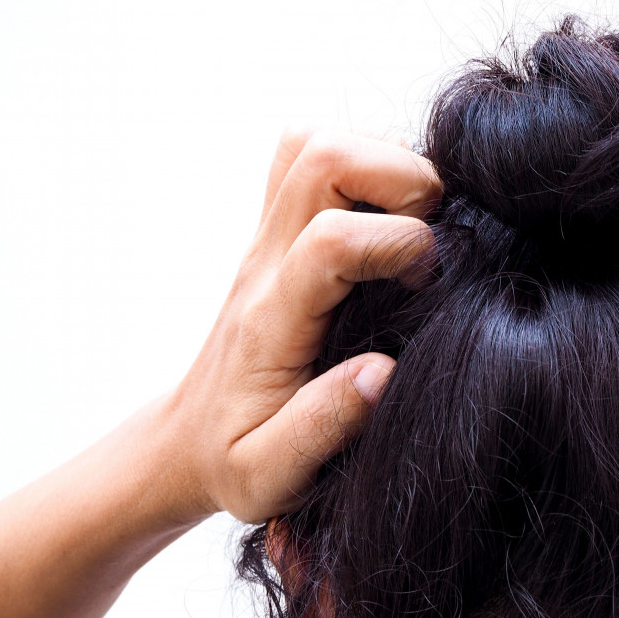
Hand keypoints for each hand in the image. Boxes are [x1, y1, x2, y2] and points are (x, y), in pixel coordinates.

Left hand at [161, 129, 439, 522]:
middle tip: (433, 235)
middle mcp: (267, 261)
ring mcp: (268, 239)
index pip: (332, 239)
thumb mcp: (269, 474)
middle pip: (324, 156)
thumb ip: (324, 427)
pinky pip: (313, 156)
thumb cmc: (234, 460)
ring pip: (317, 143)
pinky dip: (365, 165)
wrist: (185, 442)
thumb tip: (383, 370)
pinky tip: (390, 220)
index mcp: (273, 318)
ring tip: (416, 224)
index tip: (430, 282)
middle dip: (402, 178)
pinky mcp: (280, 231)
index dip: (399, 242)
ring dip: (383, 163)